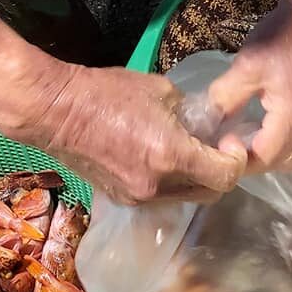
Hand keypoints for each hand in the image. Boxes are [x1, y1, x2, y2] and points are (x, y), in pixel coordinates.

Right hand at [9, 65, 246, 203]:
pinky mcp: (123, 199)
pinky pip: (161, 196)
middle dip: (220, 172)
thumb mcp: (163, 92)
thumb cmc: (108, 93)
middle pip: (210, 194)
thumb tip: (208, 124)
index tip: (229, 140)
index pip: (225, 177)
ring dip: (196, 179)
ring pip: (186, 198)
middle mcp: (158, 185)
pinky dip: (172, 182)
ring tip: (190, 152)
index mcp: (172, 156)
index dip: (236, 160)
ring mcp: (139, 197)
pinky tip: (163, 159)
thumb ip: (193, 113)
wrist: (55, 111)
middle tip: (216, 147)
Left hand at [208, 0, 291, 171]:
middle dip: (253, 160)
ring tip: (249, 142)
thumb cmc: (281, 38)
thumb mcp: (246, 67)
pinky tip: (277, 138)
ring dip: (273, 158)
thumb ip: (224, 98)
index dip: (239, 158)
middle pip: (280, 162)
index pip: (264, 158)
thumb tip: (207, 123)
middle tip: (228, 144)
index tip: (219, 144)